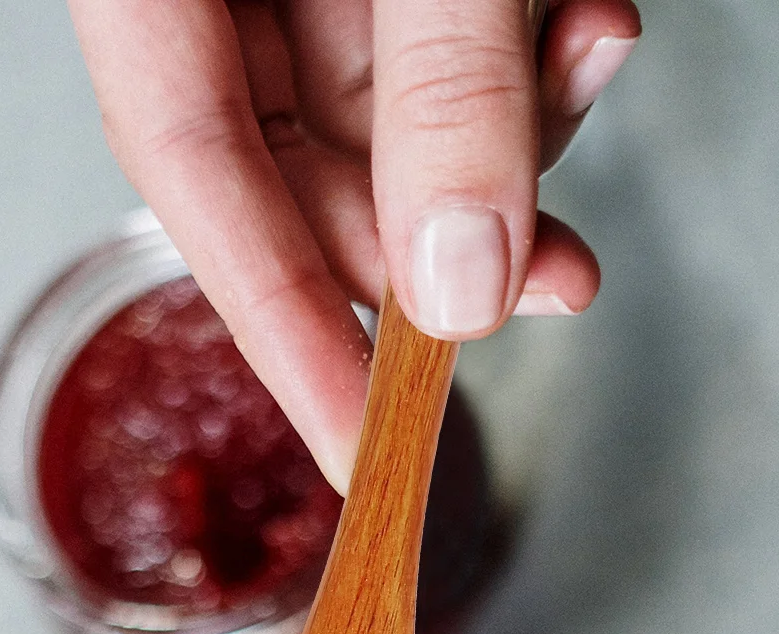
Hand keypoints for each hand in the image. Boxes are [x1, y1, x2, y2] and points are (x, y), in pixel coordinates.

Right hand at [66, 0, 640, 491]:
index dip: (282, 329)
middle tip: (544, 279)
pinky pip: (427, 40)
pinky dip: (518, 52)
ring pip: (380, 112)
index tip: (358, 447)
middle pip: (293, 165)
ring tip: (586, 70)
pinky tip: (580, 25)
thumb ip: (441, 86)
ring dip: (507, 130)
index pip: (192, 179)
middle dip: (442, 235)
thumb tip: (464, 281)